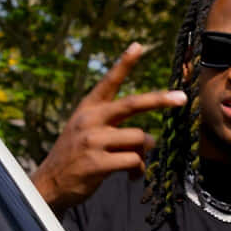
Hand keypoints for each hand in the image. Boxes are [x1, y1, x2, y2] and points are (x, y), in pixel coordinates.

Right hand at [31, 42, 186, 211]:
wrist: (49, 184)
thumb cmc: (76, 156)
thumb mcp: (87, 132)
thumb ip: (115, 128)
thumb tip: (148, 140)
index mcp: (88, 109)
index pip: (109, 82)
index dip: (124, 63)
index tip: (139, 46)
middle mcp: (90, 120)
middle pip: (133, 104)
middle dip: (160, 100)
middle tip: (181, 98)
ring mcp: (93, 141)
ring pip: (139, 138)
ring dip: (144, 151)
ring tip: (134, 162)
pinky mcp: (97, 162)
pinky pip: (134, 160)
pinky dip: (137, 169)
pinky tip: (130, 175)